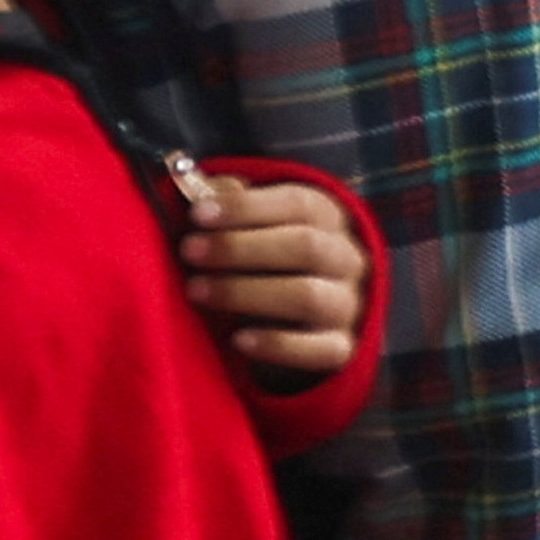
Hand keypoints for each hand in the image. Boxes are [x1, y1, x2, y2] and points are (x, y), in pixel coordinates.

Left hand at [174, 173, 365, 383]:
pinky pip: (320, 350)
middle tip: (189, 252)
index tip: (198, 215)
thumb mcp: (257, 223)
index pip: (299, 204)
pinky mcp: (343, 348)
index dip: (247, 207)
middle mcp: (348, 259)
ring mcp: (349, 305)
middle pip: (306, 247)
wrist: (311, 318)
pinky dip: (278, 345)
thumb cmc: (269, 258)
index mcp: (331, 220)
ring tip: (197, 291)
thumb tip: (204, 190)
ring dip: (247, 292)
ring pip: (308, 297)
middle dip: (240, 248)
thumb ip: (234, 205)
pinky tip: (239, 340)